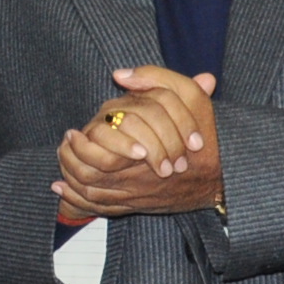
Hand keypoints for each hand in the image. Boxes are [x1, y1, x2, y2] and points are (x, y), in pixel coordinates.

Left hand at [55, 67, 221, 217]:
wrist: (225, 175)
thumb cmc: (206, 134)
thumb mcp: (190, 97)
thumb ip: (156, 79)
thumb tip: (119, 74)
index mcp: (146, 154)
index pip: (101, 157)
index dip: (81, 146)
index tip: (71, 132)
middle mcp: (138, 179)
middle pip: (90, 178)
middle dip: (70, 163)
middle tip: (62, 147)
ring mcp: (137, 195)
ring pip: (94, 195)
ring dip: (71, 181)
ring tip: (57, 166)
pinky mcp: (139, 206)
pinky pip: (102, 208)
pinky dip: (78, 202)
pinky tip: (61, 189)